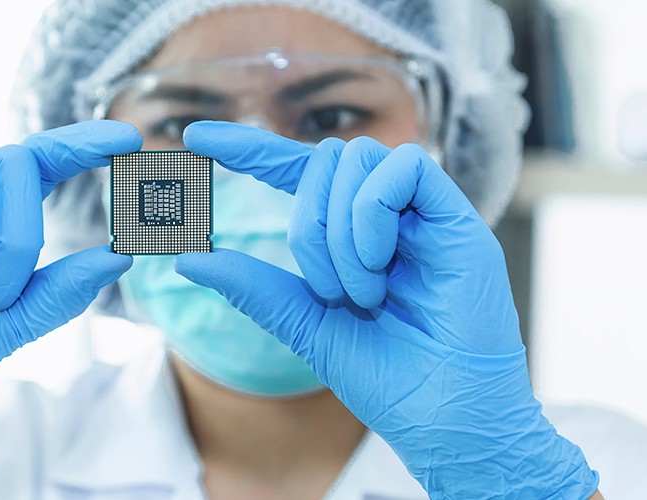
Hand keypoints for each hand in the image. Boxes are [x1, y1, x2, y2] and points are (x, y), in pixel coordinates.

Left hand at [176, 121, 598, 498]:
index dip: (250, 148)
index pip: (296, 170)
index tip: (195, 137)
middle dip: (308, 224)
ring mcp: (424, 213)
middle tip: (327, 291)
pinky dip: (374, 212)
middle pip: (325, 160)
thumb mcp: (308, 326)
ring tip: (363, 293)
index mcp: (351, 234)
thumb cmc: (388, 380)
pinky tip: (380, 264)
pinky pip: (404, 167)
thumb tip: (189, 258)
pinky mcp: (457, 217)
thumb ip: (256, 288)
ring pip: (358, 158)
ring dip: (341, 231)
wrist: (444, 419)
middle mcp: (389, 215)